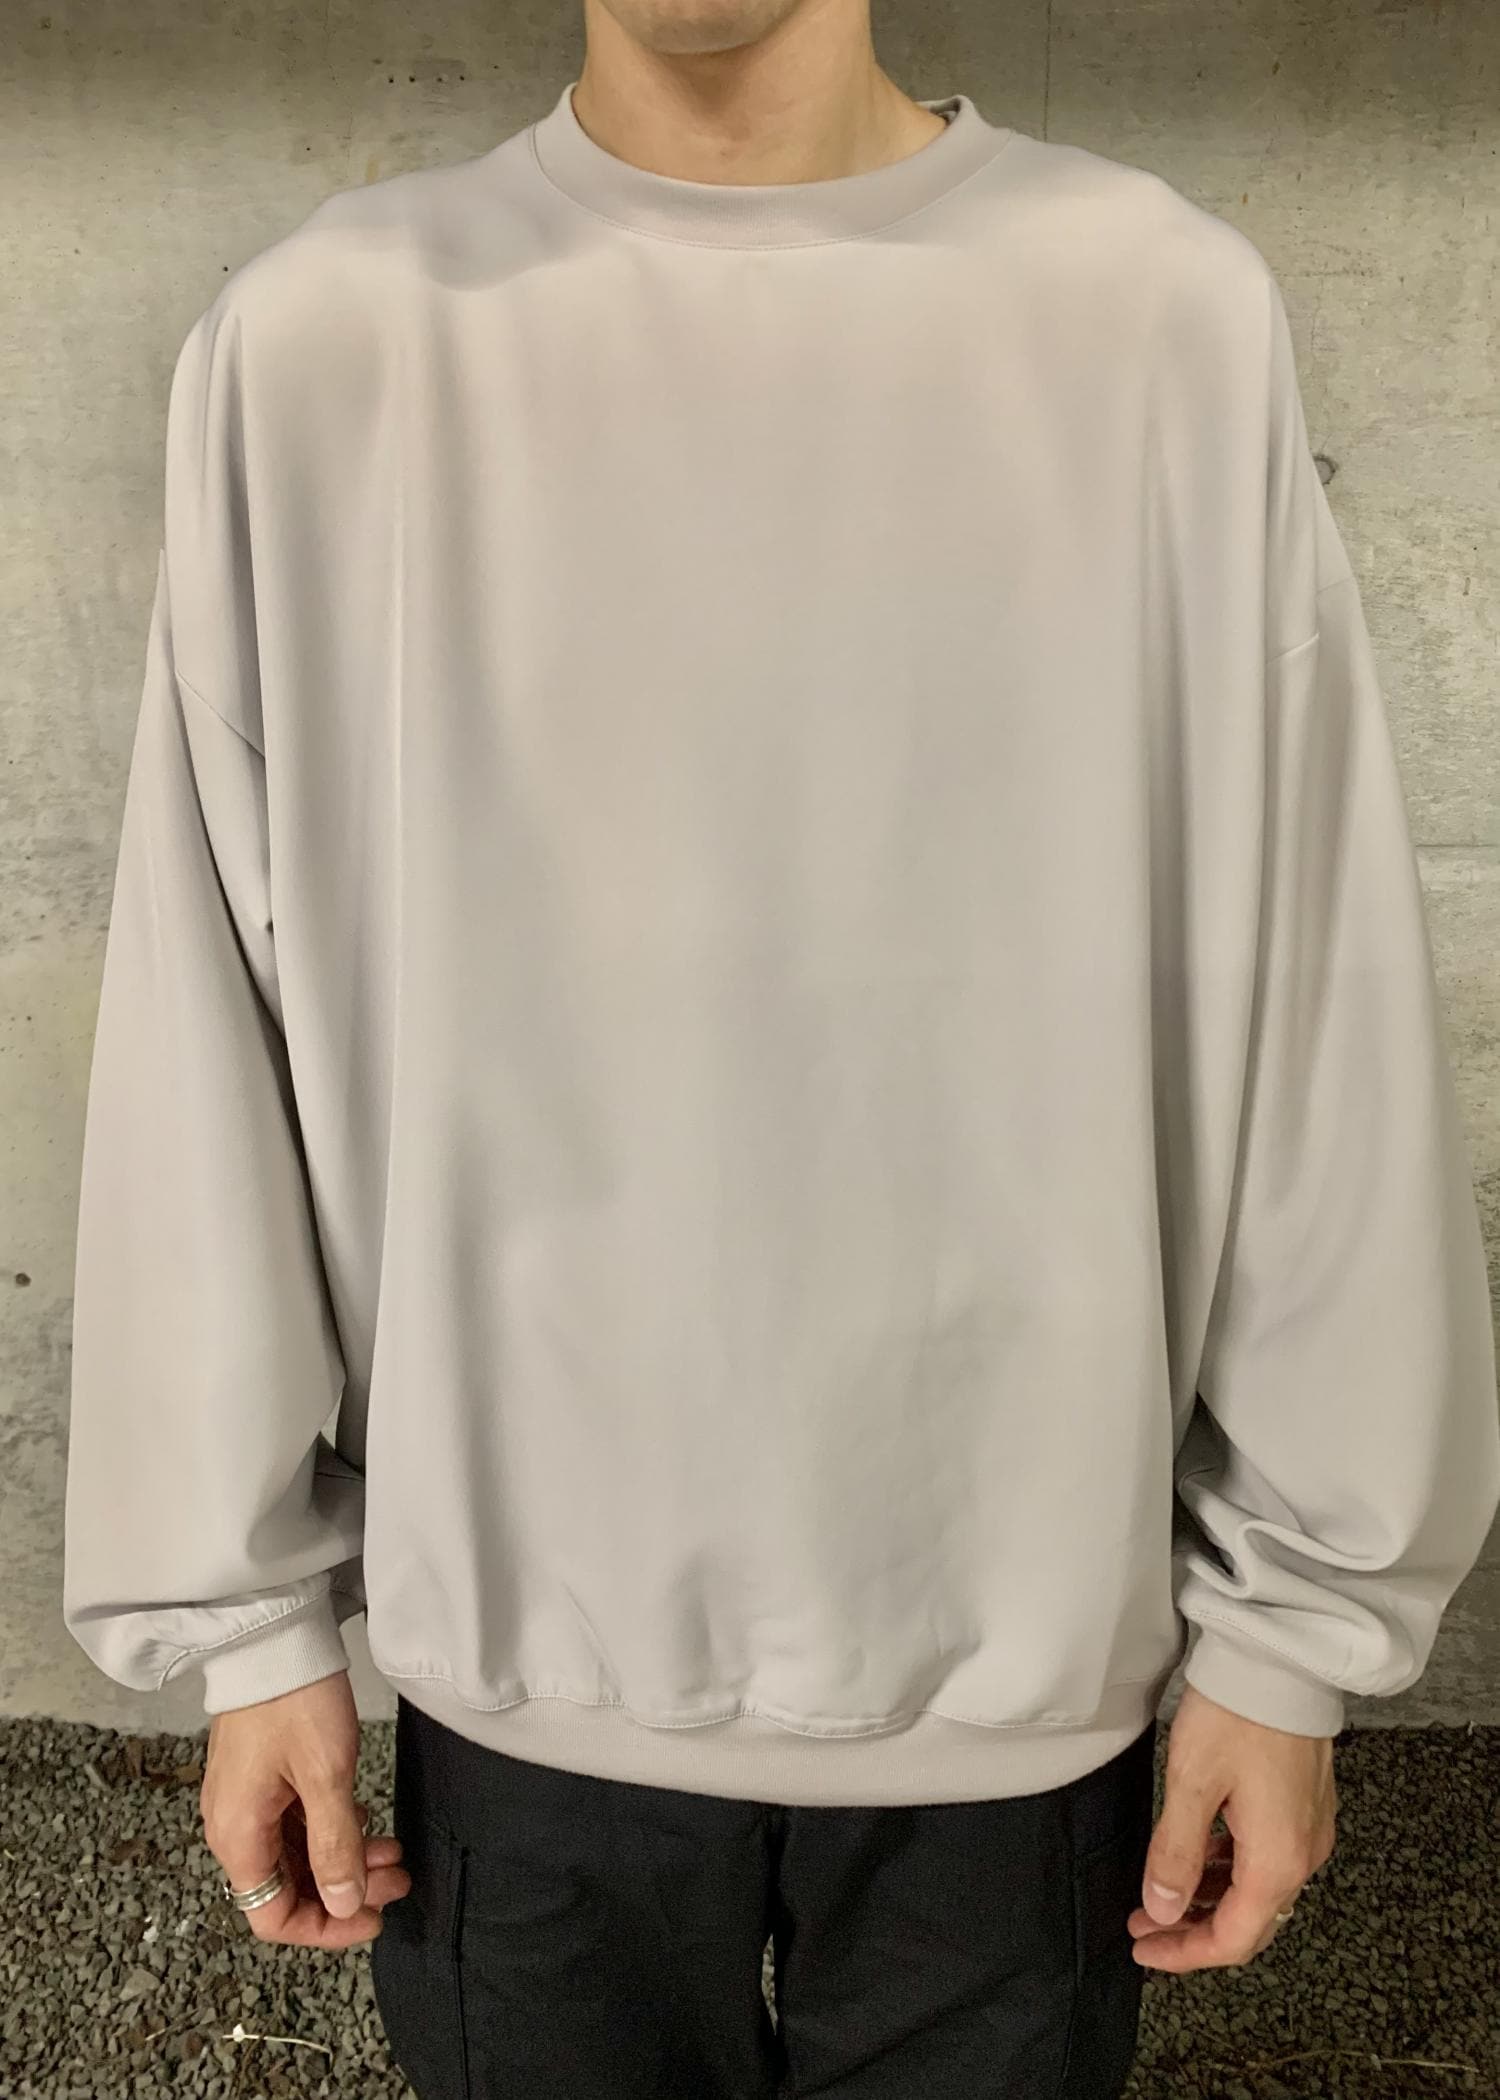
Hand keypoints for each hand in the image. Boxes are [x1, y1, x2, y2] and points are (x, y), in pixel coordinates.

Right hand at [201, 1668, 411, 1946]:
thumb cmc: (296, 1701)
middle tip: (396, 1878)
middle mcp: (234, 1826)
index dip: (324, 1928)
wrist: (274, 1636)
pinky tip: (366, 1824)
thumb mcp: (326, 1775)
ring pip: (296, 1856)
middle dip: (344, 1892)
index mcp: (239, 1836)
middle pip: (286, 1889)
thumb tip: (344, 1904)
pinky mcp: (263, 1778)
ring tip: (393, 1853)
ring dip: (343, 1861)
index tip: (372, 1918)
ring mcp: (247, 1801)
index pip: (272, 1916)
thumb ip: (336, 1845)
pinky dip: (332, 1833)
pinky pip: (295, 1825)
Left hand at [1129, 1681, 1335, 1971]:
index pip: (1233, 1939)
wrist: (1280, 1659)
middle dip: (1195, 1931)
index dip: (1185, 1953)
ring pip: (1260, 1890)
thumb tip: (1163, 1909)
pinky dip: (1231, 1869)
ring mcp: (1309, 1829)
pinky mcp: (1305, 1805)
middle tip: (1146, 1925)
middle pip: (1250, 1922)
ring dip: (1211, 1899)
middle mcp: (1304, 1854)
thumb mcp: (1191, 1784)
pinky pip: (1269, 1858)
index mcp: (1278, 1860)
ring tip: (1163, 1892)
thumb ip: (1176, 1854)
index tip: (1144, 1948)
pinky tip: (1199, 1855)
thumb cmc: (1237, 1713)